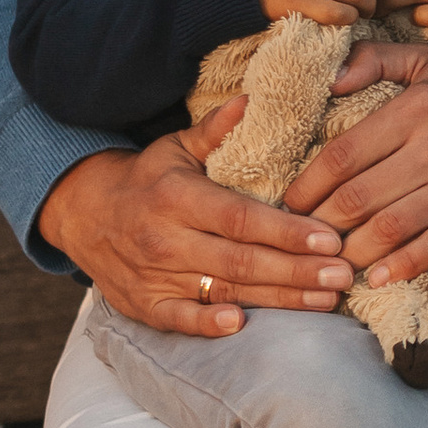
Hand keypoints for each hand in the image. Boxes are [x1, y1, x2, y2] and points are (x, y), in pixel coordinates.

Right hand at [37, 107, 354, 334]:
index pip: (242, 219)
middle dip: (298, 270)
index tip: (331, 239)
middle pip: (242, 260)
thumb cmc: (147, 179)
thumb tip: (251, 100)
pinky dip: (207, 324)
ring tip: (326, 299)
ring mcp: (154, 276)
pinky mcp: (144, 305)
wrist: (82, 214)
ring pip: (224, 292)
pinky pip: (179, 319)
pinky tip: (242, 326)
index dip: (287, 231)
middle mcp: (165, 239)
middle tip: (345, 274)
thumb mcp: (175, 148)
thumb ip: (215, 130)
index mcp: (178, 197)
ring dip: (278, 300)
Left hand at [295, 40, 427, 278]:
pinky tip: (374, 276)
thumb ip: (373, 59)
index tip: (290, 202)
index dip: (308, 184)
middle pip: (359, 196)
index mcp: (419, 106)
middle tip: (300, 238)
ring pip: (389, 228)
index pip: (344, 154)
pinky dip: (398, 267)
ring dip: (351, 251)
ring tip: (329, 260)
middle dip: (321, 224)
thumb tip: (327, 81)